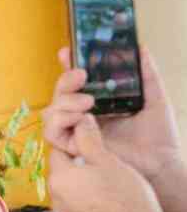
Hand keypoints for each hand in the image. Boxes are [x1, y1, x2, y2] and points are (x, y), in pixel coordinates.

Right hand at [43, 47, 181, 180]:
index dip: (67, 66)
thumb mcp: (154, 98)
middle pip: (59, 94)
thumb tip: (141, 48)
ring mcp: (76, 132)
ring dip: (64, 103)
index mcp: (98, 102)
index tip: (67, 51)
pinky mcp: (73, 149)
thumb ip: (146, 74)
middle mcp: (82, 116)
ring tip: (88, 103)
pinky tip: (81, 120)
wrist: (161, 164)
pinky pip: (52, 134)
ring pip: (51, 112)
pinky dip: (62, 123)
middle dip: (65, 81)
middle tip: (82, 76)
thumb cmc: (159, 136)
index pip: (75, 82)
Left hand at [48, 115, 170, 211]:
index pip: (58, 149)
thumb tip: (80, 121)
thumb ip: (88, 139)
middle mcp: (55, 197)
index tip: (88, 142)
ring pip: (68, 186)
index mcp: (59, 177)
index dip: (73, 142)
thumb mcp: (108, 161)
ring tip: (105, 181)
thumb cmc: (126, 198)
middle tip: (100, 162)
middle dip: (77, 162)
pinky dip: (84, 197)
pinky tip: (104, 197)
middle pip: (61, 169)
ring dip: (81, 180)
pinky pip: (74, 203)